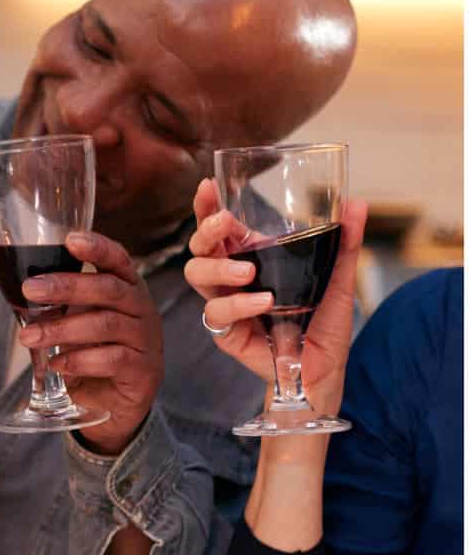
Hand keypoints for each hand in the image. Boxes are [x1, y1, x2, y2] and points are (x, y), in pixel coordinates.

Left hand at [17, 231, 162, 456]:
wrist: (109, 402)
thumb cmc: (87, 347)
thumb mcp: (63, 316)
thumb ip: (34, 292)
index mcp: (123, 285)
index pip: (117, 259)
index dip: (97, 247)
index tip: (70, 240)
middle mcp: (139, 307)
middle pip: (108, 289)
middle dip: (67, 287)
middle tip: (29, 290)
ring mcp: (145, 339)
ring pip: (105, 325)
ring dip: (62, 329)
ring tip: (28, 337)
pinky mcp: (143, 370)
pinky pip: (112, 359)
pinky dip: (79, 361)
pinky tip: (56, 364)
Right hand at [183, 178, 367, 414]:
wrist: (325, 368)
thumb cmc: (324, 323)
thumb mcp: (338, 278)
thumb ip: (344, 243)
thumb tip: (356, 203)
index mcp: (249, 257)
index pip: (219, 228)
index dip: (206, 207)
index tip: (208, 187)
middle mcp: (231, 278)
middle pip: (198, 247)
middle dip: (205, 231)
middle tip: (224, 224)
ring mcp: (225, 304)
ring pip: (197, 275)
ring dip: (219, 267)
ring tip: (249, 272)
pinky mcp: (225, 332)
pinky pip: (217, 312)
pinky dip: (238, 305)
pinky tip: (263, 303)